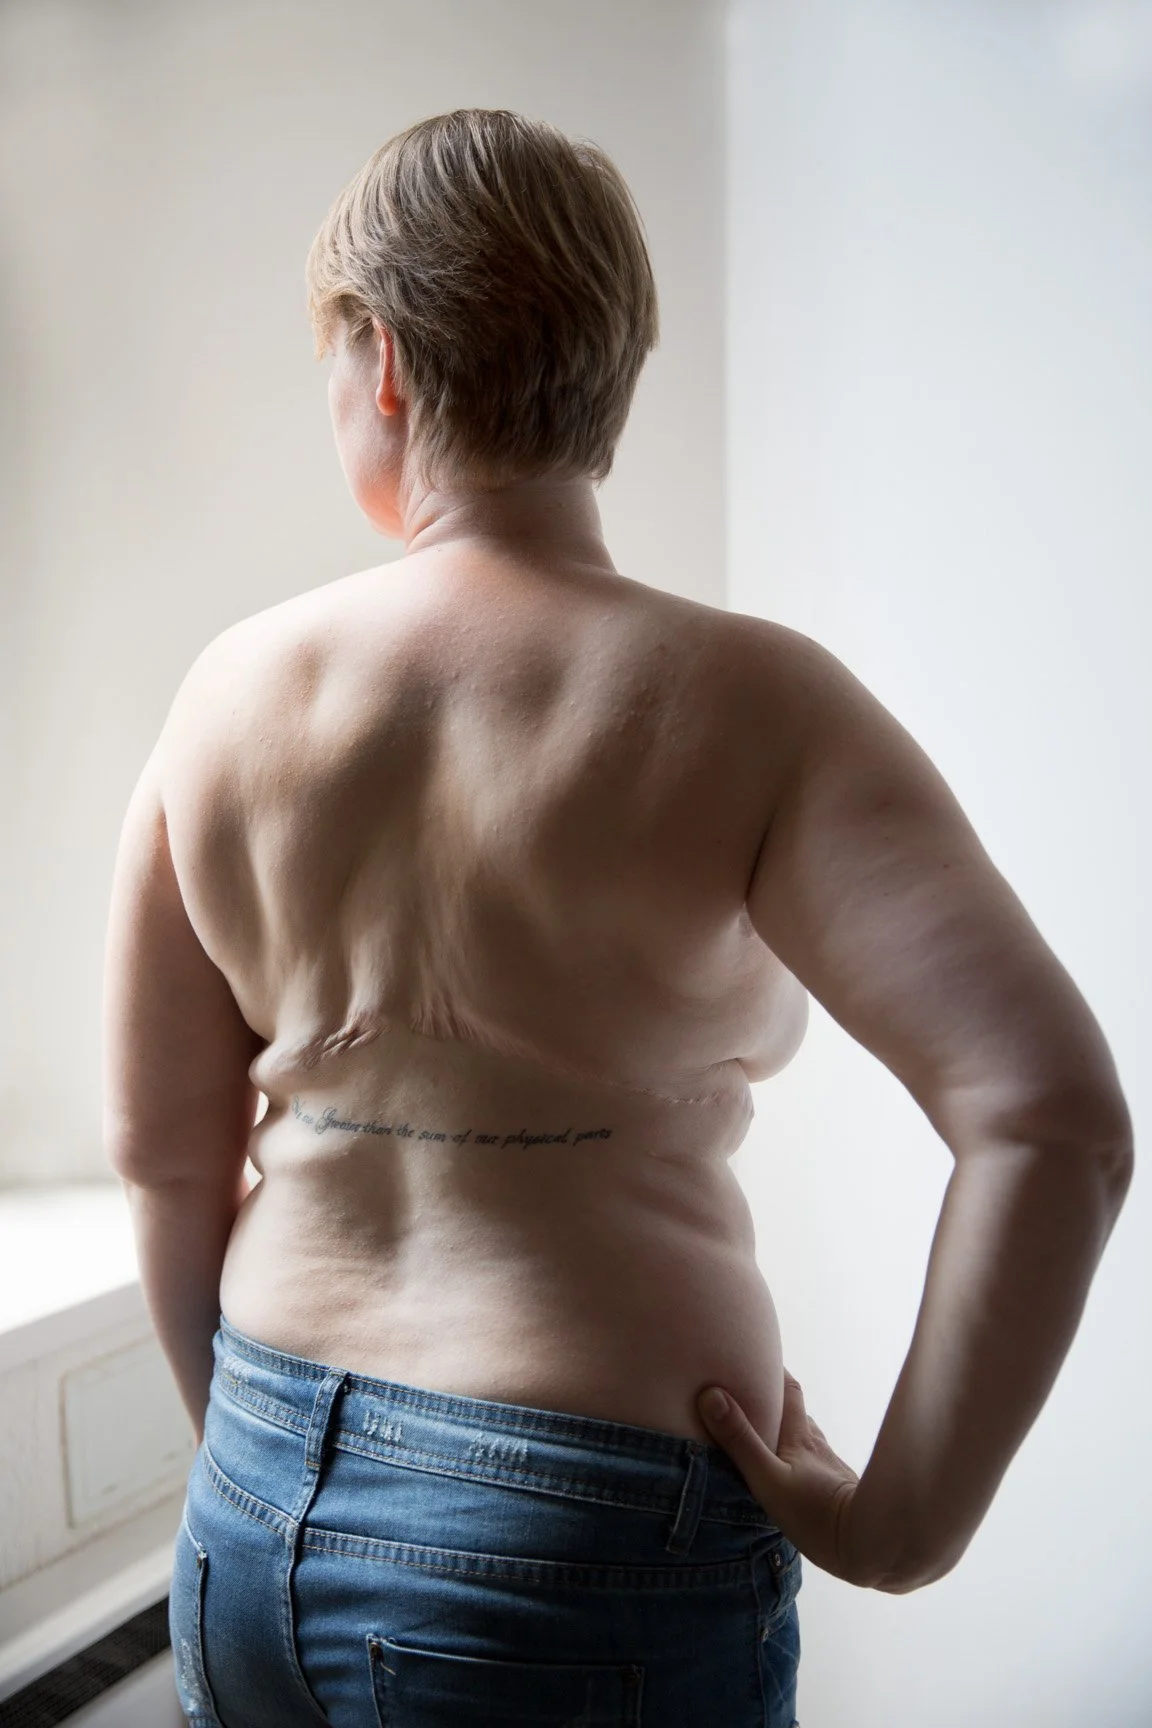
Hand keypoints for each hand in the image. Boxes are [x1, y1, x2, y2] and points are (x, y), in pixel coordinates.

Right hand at [697, 1370, 869, 1585]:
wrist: (871, 1546)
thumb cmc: (818, 1514)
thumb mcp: (769, 1480)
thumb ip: (741, 1441)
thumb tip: (711, 1395)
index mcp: (800, 1435)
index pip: (788, 1389)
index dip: (772, 1370)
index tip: (752, 1355)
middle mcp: (817, 1444)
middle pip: (796, 1411)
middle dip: (775, 1398)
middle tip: (749, 1393)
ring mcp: (829, 1467)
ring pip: (805, 1437)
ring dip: (786, 1428)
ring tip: (763, 1431)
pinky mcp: (837, 1490)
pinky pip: (812, 1462)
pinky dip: (798, 1455)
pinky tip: (791, 1472)